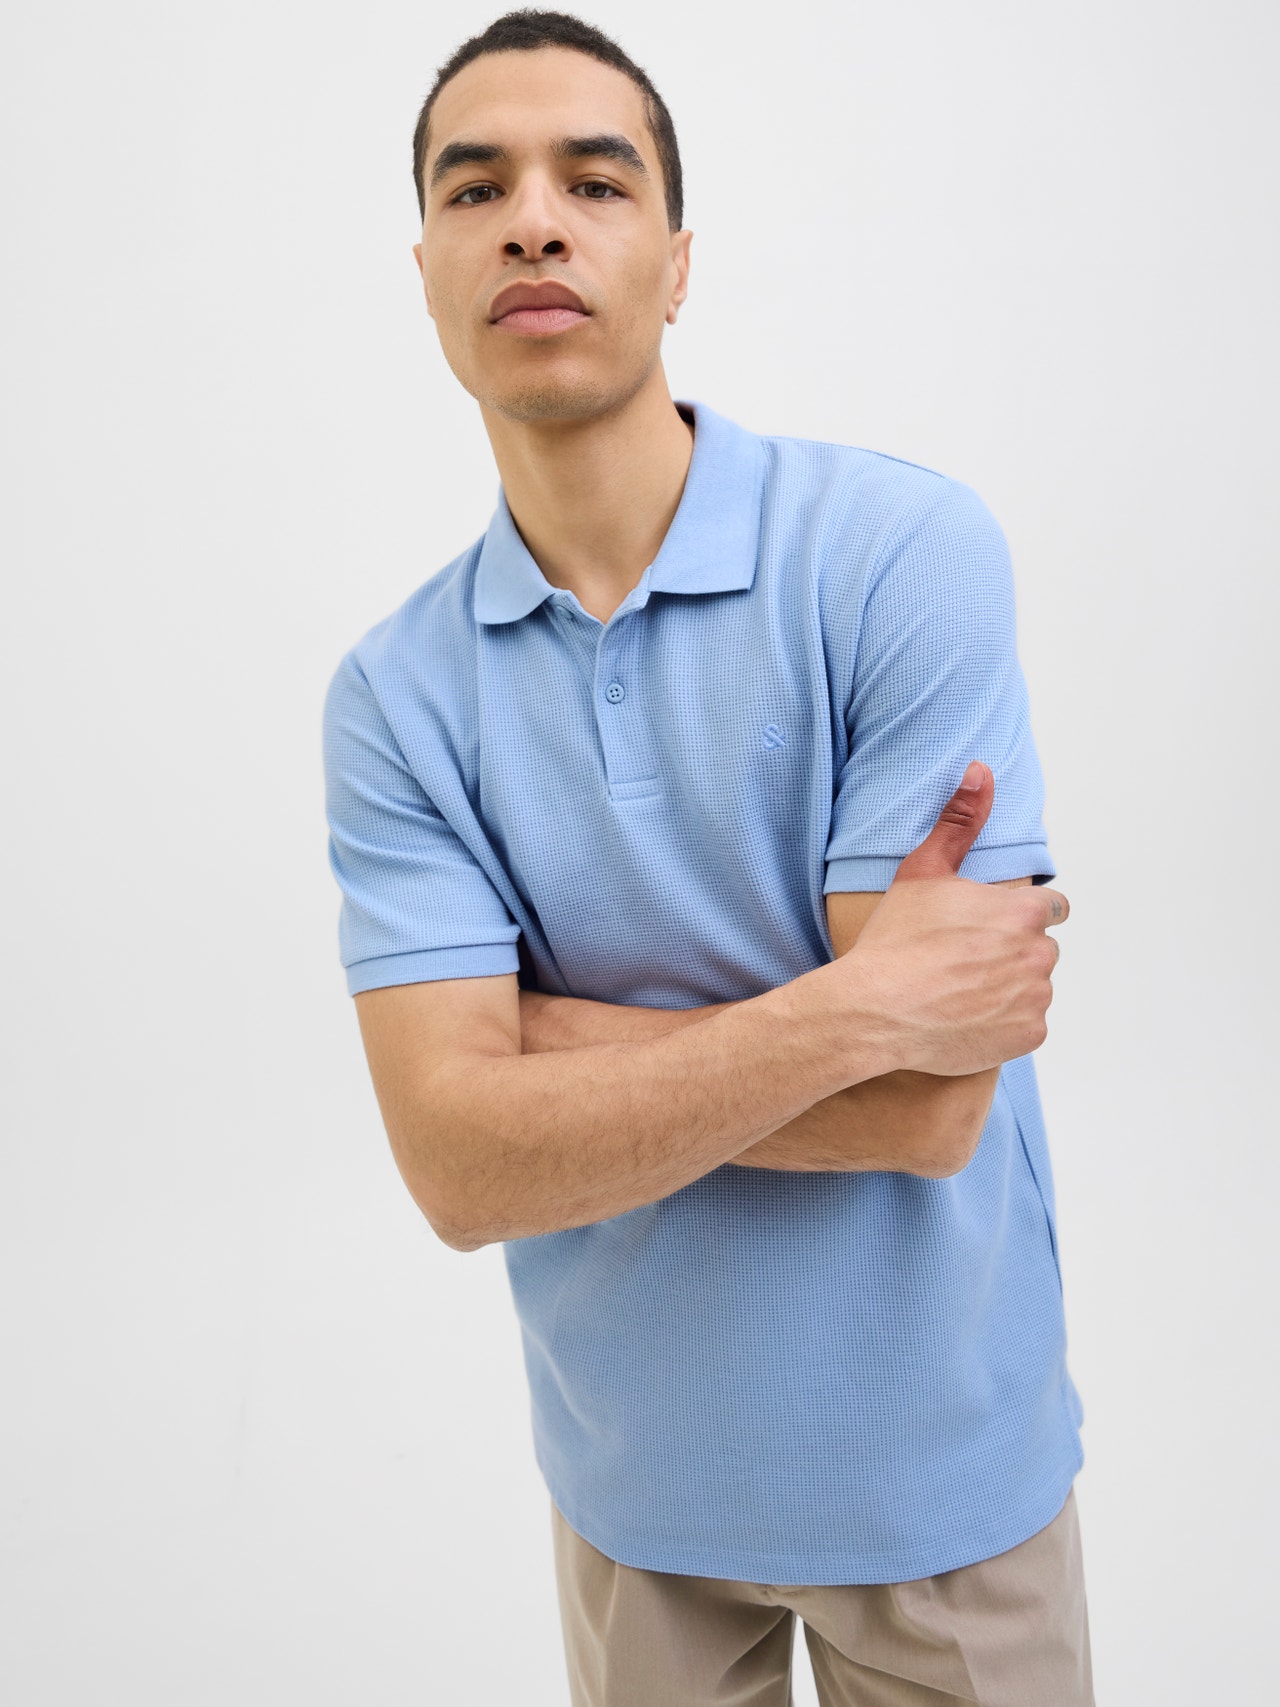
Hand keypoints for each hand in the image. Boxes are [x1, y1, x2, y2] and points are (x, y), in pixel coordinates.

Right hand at [829, 761, 1068, 1075]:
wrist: (875, 1010)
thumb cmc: (896, 940)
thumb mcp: (923, 871)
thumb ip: (959, 821)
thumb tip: (981, 772)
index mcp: (1024, 911)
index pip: (1050, 908)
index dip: (1018, 916)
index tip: (987, 928)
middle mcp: (1039, 955)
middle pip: (1040, 950)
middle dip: (1012, 953)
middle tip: (963, 961)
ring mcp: (1035, 999)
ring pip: (1031, 988)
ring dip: (1008, 989)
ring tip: (959, 991)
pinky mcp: (1027, 1037)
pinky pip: (1024, 1026)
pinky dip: (1002, 1025)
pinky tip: (964, 1017)